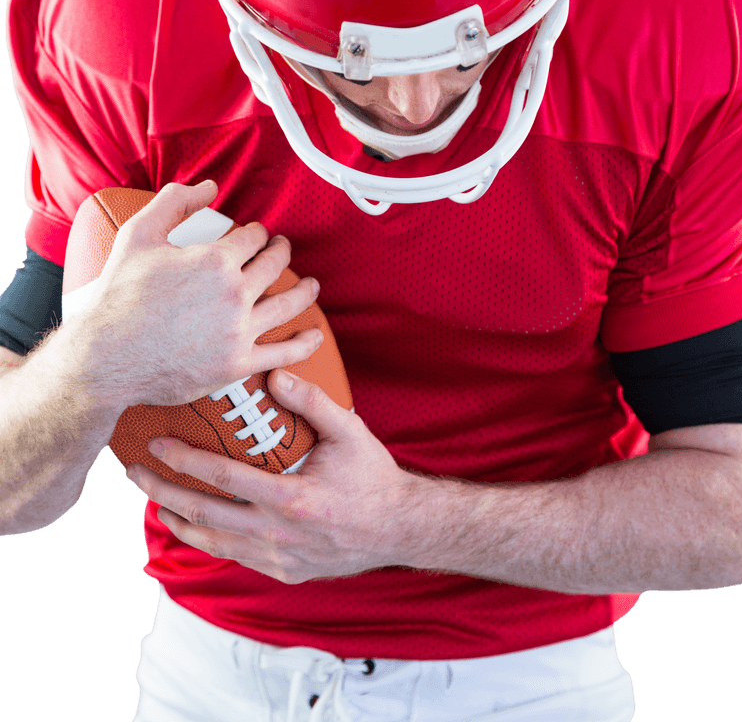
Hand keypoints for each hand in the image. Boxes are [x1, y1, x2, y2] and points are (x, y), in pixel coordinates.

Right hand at [74, 181, 321, 409]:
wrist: (103, 356)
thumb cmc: (117, 296)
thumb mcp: (139, 235)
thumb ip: (175, 202)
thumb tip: (209, 187)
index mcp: (215, 260)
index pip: (253, 238)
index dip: (258, 233)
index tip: (257, 234)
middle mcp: (234, 294)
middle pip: (274, 266)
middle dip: (281, 253)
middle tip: (282, 251)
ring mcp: (238, 331)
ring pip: (288, 305)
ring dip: (304, 292)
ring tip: (311, 287)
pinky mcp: (237, 364)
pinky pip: (282, 353)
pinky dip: (302, 344)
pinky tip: (313, 336)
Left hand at [124, 367, 418, 582]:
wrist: (399, 527)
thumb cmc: (372, 476)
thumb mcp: (349, 431)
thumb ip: (312, 402)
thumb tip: (274, 376)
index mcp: (292, 499)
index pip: (222, 478)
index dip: (184, 460)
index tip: (156, 444)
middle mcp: (279, 535)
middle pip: (203, 515)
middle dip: (162, 491)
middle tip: (134, 472)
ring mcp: (279, 559)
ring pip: (212, 543)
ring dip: (177, 520)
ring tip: (152, 499)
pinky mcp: (282, 572)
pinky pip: (234, 557)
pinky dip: (206, 540)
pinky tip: (193, 525)